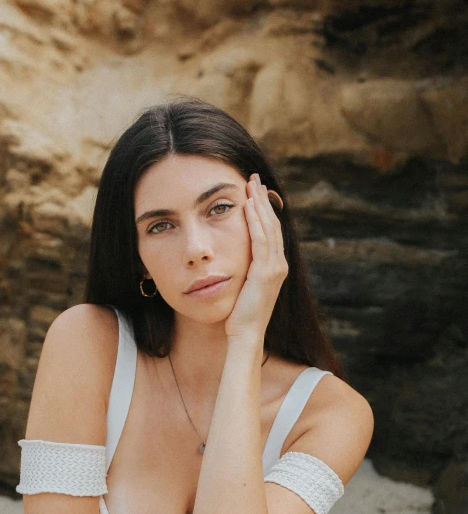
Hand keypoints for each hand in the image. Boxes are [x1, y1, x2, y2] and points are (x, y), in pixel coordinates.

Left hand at [224, 173, 287, 339]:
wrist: (244, 335)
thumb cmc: (239, 315)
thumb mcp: (243, 286)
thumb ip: (243, 269)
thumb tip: (233, 257)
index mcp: (275, 267)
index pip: (270, 231)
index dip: (263, 209)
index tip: (254, 190)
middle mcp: (279, 265)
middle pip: (272, 224)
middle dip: (262, 200)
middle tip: (254, 178)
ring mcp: (275, 269)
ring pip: (268, 228)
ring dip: (259, 204)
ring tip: (251, 184)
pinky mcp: (266, 273)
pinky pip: (261, 241)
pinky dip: (256, 221)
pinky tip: (248, 206)